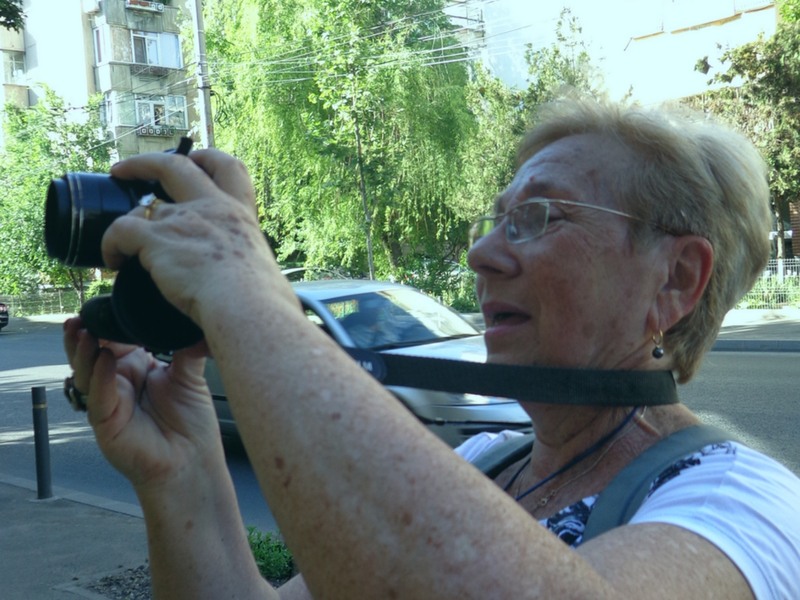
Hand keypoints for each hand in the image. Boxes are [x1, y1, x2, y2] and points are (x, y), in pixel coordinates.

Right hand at [63, 317, 220, 489]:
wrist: (193, 461)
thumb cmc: (191, 422)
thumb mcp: (190, 376)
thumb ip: (187, 348)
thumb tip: (195, 316)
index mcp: (135, 367)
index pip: (113, 339)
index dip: (105, 323)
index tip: (103, 303)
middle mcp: (117, 381)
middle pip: (90, 353)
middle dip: (83, 333)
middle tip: (82, 315)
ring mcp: (108, 401)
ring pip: (86, 372)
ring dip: (83, 351)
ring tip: (84, 331)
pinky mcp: (106, 423)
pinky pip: (98, 396)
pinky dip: (100, 377)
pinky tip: (105, 360)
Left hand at [102, 149, 295, 333]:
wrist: (247, 308)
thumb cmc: (263, 303)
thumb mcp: (263, 276)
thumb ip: (247, 277)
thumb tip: (243, 298)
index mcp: (241, 215)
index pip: (229, 168)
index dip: (207, 158)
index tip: (193, 160)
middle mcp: (213, 208)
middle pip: (176, 165)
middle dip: (146, 162)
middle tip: (125, 170)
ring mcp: (184, 220)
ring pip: (141, 207)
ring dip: (127, 222)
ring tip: (120, 246)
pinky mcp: (157, 239)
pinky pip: (120, 230)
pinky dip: (110, 244)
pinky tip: (112, 262)